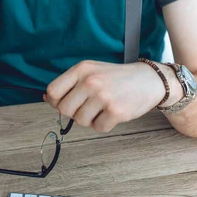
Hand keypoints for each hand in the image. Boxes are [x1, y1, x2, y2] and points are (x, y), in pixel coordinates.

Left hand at [44, 60, 166, 132]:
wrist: (148, 80)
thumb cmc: (116, 78)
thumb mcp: (91, 72)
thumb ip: (69, 84)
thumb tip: (48, 98)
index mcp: (82, 69)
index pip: (53, 91)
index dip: (56, 102)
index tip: (67, 102)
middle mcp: (91, 81)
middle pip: (64, 109)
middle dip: (74, 113)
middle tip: (88, 107)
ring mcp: (103, 96)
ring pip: (80, 121)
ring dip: (90, 119)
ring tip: (102, 108)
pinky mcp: (116, 111)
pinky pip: (98, 128)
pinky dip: (104, 124)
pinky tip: (112, 113)